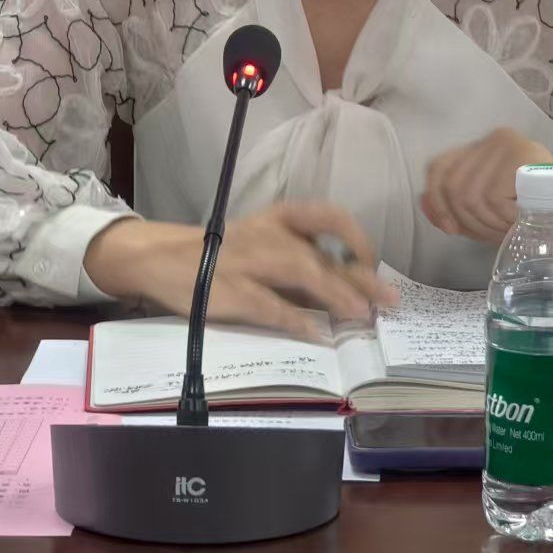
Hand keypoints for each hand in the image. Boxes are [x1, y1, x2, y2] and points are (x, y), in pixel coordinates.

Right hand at [82, 206, 395, 340]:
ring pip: (300, 272)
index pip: (328, 216)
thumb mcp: (265, 243)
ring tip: (361, 316)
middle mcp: (267, 235)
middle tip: (390, 301)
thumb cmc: (224, 253)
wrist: (162, 257)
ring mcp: (248, 262)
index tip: (372, 262)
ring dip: (335, 294)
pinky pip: (269, 305)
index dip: (356, 238)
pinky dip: (295, 320)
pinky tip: (317, 335)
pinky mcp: (230, 291)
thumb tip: (356, 287)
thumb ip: (304, 260)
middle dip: (359, 278)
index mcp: (279, 218)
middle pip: (320, 255)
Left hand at [423, 128, 552, 264]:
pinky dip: (503, 218)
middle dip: (468, 220)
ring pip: (468, 195)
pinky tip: (523, 217)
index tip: (450, 228)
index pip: (440, 167)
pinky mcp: (522, 155)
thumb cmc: (541, 220)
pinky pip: (490, 197)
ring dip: (488, 222)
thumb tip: (423, 201)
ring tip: (513, 224)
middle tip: (496, 231)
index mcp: (484, 149)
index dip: (437, 201)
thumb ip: (457, 209)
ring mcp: (510, 143)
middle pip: (452, 185)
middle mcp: (495, 138)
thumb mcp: (489, 217)